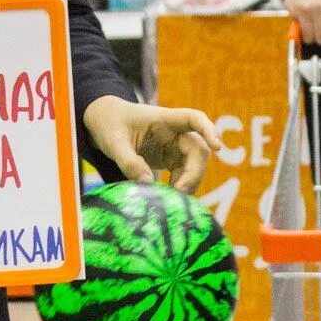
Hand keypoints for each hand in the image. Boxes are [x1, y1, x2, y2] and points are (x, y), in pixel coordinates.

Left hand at [83, 95, 224, 192]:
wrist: (103, 123)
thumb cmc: (109, 124)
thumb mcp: (113, 142)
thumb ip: (128, 162)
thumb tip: (148, 184)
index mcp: (164, 119)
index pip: (194, 118)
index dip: (209, 130)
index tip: (217, 147)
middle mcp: (175, 132)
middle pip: (198, 151)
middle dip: (194, 173)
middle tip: (179, 193)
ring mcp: (174, 147)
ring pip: (194, 166)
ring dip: (189, 184)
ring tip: (174, 201)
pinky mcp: (170, 160)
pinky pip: (183, 175)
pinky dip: (179, 188)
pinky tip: (169, 199)